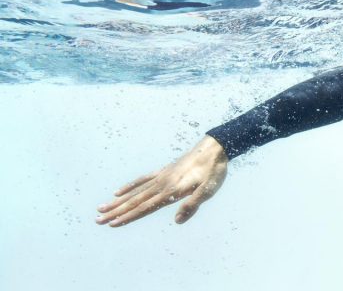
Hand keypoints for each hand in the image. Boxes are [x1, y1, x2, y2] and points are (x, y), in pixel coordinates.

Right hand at [96, 135, 227, 226]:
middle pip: (135, 201)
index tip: (112, 224)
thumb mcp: (208, 190)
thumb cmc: (213, 172)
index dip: (128, 217)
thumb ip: (192, 205)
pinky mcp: (164, 171)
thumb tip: (176, 220)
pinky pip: (142, 180)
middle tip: (97, 220)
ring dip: (118, 201)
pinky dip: (130, 186)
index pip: (145, 208)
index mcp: (171, 191)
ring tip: (101, 208)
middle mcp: (162, 184)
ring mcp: (161, 176)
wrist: (214, 148)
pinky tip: (118, 192)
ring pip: (135, 192)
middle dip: (116, 212)